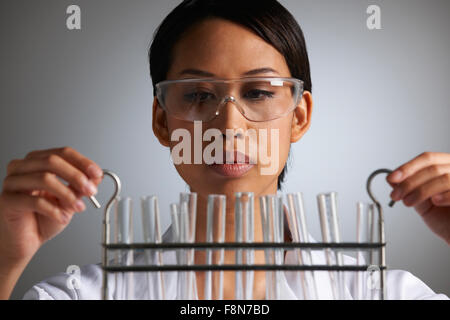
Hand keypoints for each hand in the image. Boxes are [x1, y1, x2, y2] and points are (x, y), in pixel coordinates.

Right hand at [0, 147, 102, 266]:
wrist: (25, 241)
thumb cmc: (42, 218)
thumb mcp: (69, 200)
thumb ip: (80, 186)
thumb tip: (96, 176)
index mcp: (38, 162)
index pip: (62, 153)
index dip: (82, 162)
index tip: (97, 174)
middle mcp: (23, 168)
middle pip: (52, 161)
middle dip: (76, 176)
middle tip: (90, 190)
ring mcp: (12, 182)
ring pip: (44, 178)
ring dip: (67, 194)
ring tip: (78, 207)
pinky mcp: (7, 200)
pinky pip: (34, 201)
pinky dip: (54, 210)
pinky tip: (62, 218)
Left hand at [386, 152, 449, 245]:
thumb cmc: (446, 221)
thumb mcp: (423, 203)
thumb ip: (410, 190)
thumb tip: (392, 179)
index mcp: (448, 167)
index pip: (428, 158)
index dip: (407, 167)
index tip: (392, 178)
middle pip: (432, 168)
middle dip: (409, 182)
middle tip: (396, 195)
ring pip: (443, 177)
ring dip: (421, 191)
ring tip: (409, 202)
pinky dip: (444, 195)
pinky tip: (435, 202)